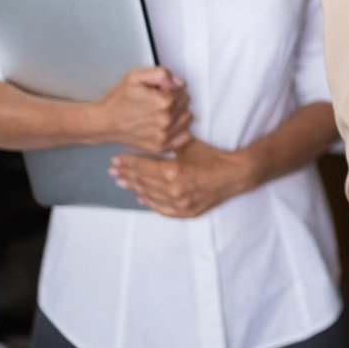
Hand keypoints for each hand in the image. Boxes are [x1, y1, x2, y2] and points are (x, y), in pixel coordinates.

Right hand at [94, 66, 191, 153]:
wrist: (103, 123)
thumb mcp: (136, 76)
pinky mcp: (162, 147)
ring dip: (179, 114)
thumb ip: (162, 74)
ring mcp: (164, 135)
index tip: (159, 91)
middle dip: (176, 100)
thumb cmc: (118, 99)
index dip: (171, 88)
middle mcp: (166, 120)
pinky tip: (168, 126)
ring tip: (162, 112)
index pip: (182, 90)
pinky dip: (180, 131)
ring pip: (187, 119)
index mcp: (163, 101)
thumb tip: (179, 83)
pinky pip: (185, 137)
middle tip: (158, 101)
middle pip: (186, 104)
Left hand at [110, 139, 254, 217]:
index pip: (143, 167)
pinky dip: (150, 203)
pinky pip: (162, 209)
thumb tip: (154, 135)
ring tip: (122, 182)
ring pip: (149, 196)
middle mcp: (173, 190)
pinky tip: (141, 197)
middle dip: (126, 174)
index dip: (128, 162)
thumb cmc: (214, 157)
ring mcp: (179, 203)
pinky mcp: (186, 212)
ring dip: (134, 188)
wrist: (236, 174)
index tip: (116, 159)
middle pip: (142, 182)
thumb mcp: (190, 145)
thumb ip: (170, 142)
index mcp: (173, 171)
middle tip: (113, 170)